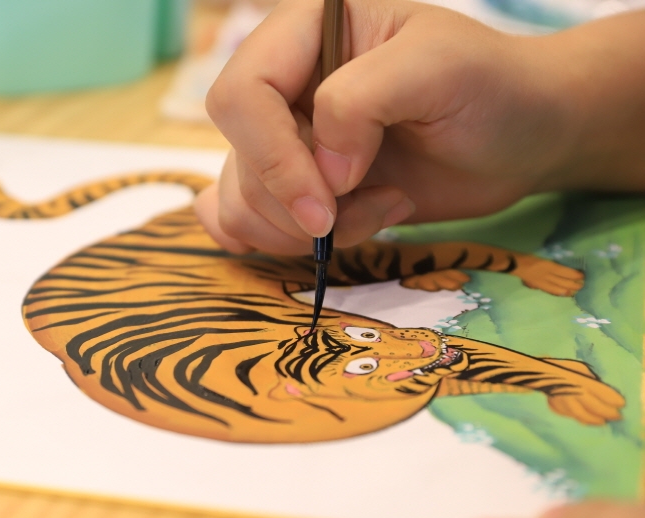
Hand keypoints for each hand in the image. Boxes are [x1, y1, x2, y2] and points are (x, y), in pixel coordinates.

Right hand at [196, 0, 644, 255]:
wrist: (521, 138)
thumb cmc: (490, 88)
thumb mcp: (437, 68)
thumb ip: (361, 100)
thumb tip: (322, 169)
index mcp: (304, 32)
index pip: (239, 95)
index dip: (272, 156)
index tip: (327, 201)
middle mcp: (285, 84)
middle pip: (239, 156)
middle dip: (295, 201)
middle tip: (366, 205)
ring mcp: (289, 138)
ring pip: (244, 199)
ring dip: (306, 228)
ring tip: (384, 204)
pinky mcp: (299, 185)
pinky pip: (251, 224)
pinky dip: (290, 242)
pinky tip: (351, 224)